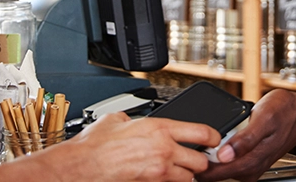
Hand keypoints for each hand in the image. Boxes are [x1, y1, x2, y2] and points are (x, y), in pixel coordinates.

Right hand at [50, 112, 220, 181]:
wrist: (81, 166)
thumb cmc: (94, 145)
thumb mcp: (116, 120)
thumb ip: (131, 119)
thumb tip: (132, 121)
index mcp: (160, 128)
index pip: (203, 132)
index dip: (214, 138)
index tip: (214, 140)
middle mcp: (164, 150)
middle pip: (200, 162)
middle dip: (198, 162)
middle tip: (192, 160)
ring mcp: (158, 172)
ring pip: (188, 179)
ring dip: (184, 176)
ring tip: (174, 172)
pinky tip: (158, 179)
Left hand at [196, 90, 295, 181]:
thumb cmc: (283, 112)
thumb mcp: (263, 118)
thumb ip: (244, 139)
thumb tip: (224, 154)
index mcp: (250, 162)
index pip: (213, 173)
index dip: (197, 162)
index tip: (191, 147)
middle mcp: (249, 170)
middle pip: (213, 173)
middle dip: (201, 159)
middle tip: (196, 141)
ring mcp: (249, 167)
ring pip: (219, 168)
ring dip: (210, 156)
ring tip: (207, 138)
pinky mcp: (249, 163)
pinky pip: (227, 163)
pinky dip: (219, 153)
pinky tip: (219, 139)